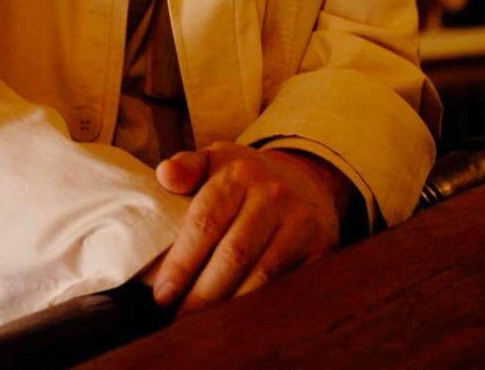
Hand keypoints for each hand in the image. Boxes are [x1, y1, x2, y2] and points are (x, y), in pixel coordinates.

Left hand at [143, 142, 348, 313]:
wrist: (305, 179)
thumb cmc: (246, 177)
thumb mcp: (215, 159)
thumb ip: (186, 166)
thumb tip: (164, 175)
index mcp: (240, 172)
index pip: (205, 221)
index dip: (182, 262)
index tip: (163, 293)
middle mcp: (273, 194)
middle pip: (233, 255)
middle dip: (203, 293)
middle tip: (180, 318)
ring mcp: (300, 222)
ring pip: (261, 276)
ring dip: (230, 305)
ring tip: (204, 324)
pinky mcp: (322, 248)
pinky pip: (288, 286)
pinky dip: (262, 306)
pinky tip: (240, 318)